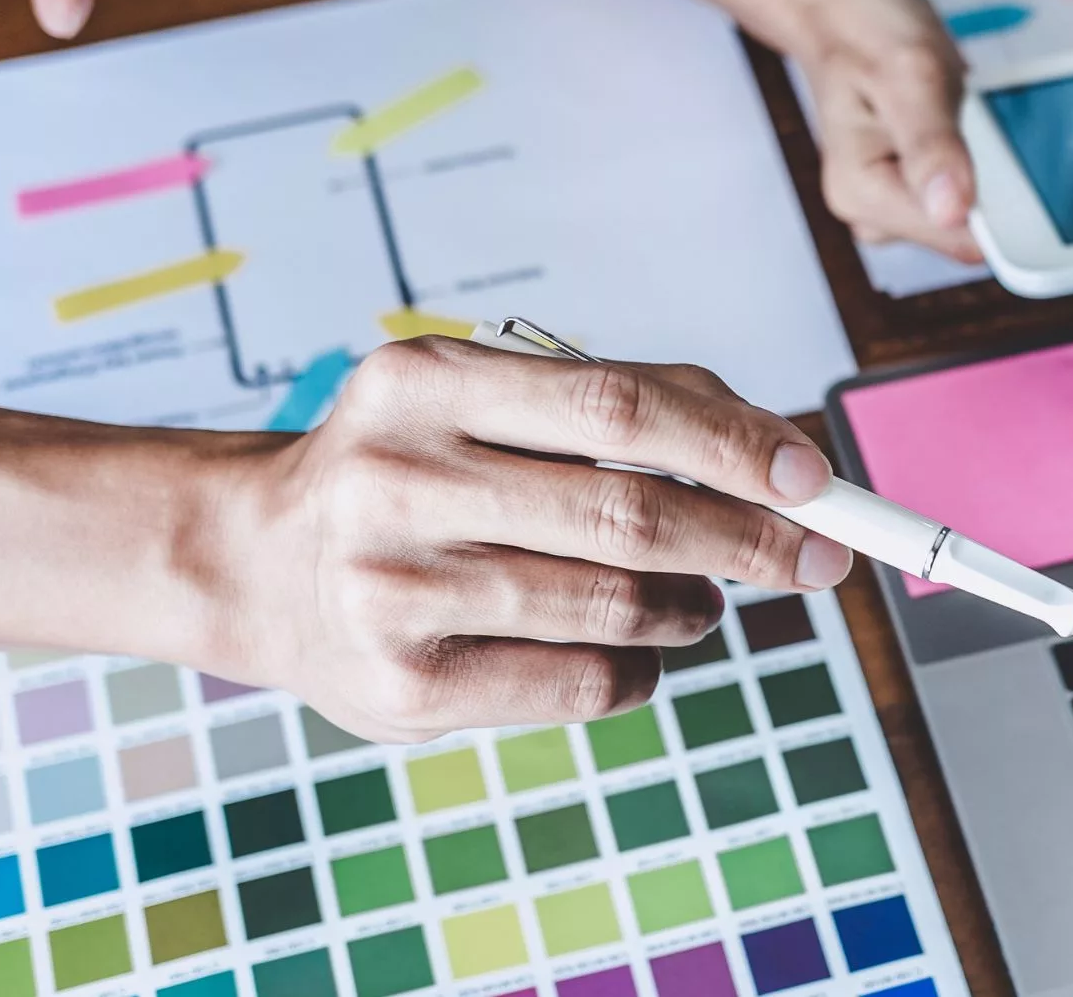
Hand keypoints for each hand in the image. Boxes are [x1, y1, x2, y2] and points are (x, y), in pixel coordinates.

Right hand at [207, 339, 853, 741]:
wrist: (256, 562)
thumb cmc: (414, 470)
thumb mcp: (488, 402)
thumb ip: (629, 406)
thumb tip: (784, 454)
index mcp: (423, 383)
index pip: (617, 407)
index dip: (733, 445)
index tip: (815, 478)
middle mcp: (396, 481)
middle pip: (627, 514)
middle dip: (748, 538)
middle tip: (816, 556)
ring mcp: (392, 591)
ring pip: (615, 606)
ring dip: (694, 606)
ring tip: (705, 600)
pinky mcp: (404, 688)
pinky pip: (582, 682)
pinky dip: (642, 667)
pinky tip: (636, 647)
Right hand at [782, 0, 981, 261]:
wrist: (838, 9)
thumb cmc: (863, 30)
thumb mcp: (907, 73)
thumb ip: (931, 144)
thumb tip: (953, 211)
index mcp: (864, 195)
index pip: (959, 237)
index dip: (1003, 207)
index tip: (1014, 158)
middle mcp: (875, 212)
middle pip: (971, 228)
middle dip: (994, 178)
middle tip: (976, 114)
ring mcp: (895, 201)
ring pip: (976, 209)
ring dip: (990, 163)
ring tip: (965, 109)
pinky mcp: (915, 187)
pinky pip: (970, 187)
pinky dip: (982, 153)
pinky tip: (966, 118)